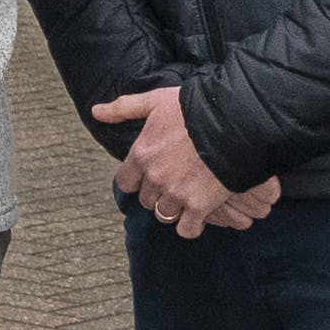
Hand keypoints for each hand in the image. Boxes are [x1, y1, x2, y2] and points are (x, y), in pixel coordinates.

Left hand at [93, 89, 279, 238]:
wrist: (233, 121)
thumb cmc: (193, 108)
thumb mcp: (155, 101)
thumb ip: (123, 108)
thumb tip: (95, 112)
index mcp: (141, 154)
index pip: (125, 182)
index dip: (136, 180)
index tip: (148, 175)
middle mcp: (154, 177)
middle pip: (146, 200)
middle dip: (157, 193)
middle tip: (174, 182)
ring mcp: (176, 194)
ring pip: (164, 214)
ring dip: (173, 208)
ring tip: (187, 196)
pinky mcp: (199, 206)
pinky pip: (186, 229)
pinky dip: (191, 225)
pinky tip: (198, 214)